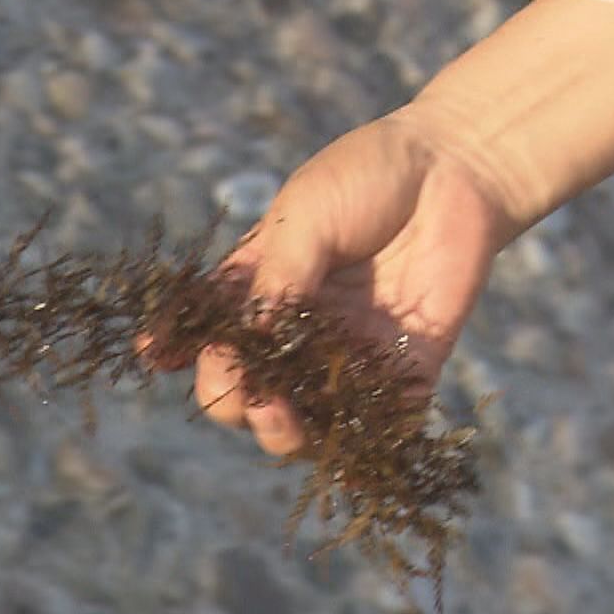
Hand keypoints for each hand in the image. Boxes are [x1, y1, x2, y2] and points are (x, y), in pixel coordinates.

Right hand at [171, 102, 519, 456]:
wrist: (458, 169)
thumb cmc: (369, 177)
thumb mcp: (308, 217)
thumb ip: (280, 281)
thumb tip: (251, 345)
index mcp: (255, 288)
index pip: (202, 331)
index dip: (172, 349)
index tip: (156, 355)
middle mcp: (292, 332)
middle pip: (241, 389)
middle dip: (229, 398)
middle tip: (245, 386)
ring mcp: (343, 357)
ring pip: (299, 422)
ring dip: (279, 431)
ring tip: (282, 418)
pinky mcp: (402, 375)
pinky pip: (377, 427)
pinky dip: (359, 444)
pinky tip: (349, 441)